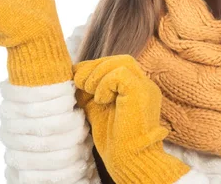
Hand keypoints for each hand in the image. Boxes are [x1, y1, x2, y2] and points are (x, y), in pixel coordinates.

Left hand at [73, 54, 190, 183]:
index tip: (77, 80)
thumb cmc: (114, 141)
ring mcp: (146, 88)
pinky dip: (105, 84)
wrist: (130, 161)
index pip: (116, 64)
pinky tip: (102, 100)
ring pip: (122, 62)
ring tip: (89, 92)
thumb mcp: (97, 109)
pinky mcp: (142, 92)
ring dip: (98, 74)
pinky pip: (121, 73)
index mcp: (136, 88)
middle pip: (120, 59)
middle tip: (79, 83)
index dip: (94, 67)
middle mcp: (145, 85)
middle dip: (94, 67)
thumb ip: (90, 91)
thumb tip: (74, 74)